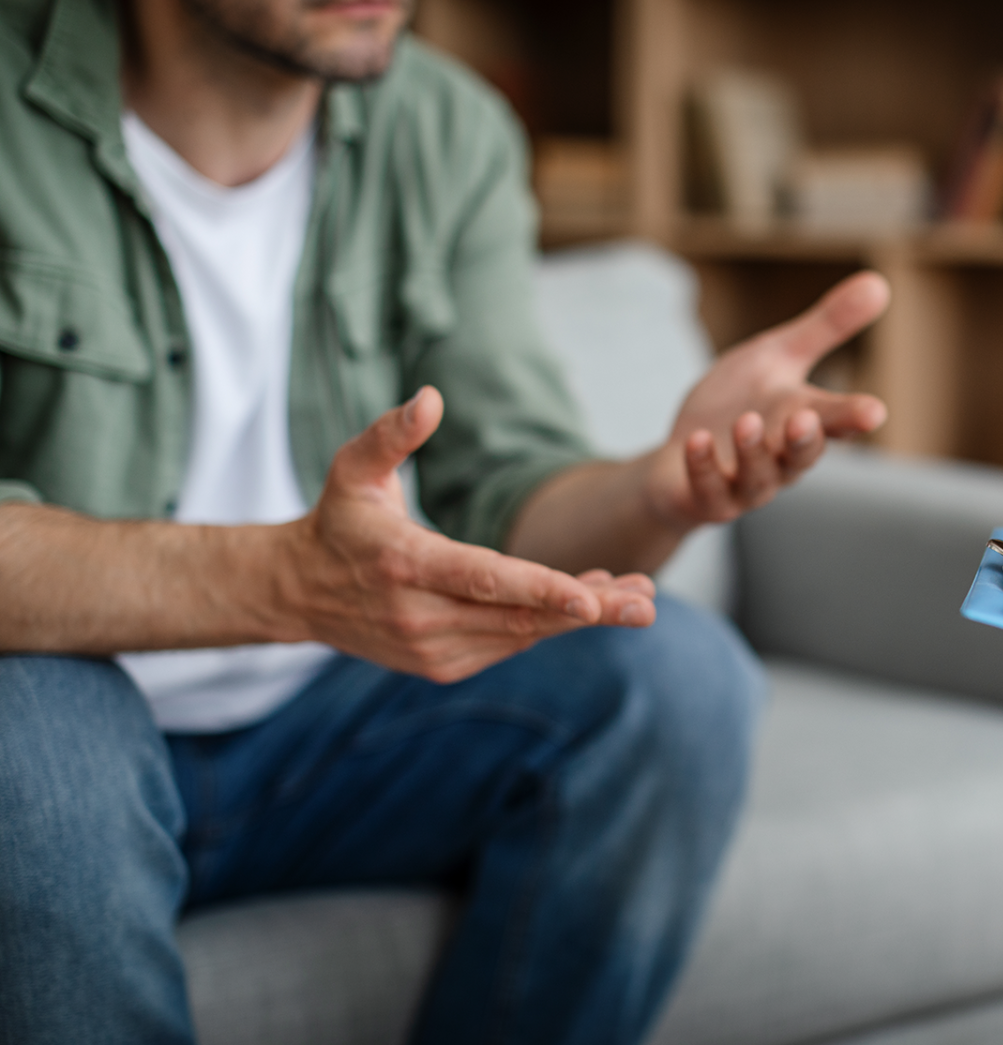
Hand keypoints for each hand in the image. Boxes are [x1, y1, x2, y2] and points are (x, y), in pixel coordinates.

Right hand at [278, 387, 655, 682]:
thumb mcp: (353, 470)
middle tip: (645, 601)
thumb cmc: (338, 520)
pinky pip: (508, 643)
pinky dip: (548, 625)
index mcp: (405, 565)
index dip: (542, 589)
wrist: (297, 592)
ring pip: (521, 635)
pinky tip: (589, 602)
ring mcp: (431, 650)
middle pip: (518, 616)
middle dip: (588, 610)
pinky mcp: (441, 666)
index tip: (593, 599)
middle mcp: (419, 616)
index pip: (484, 579)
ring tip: (637, 597)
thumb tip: (431, 396)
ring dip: (579, 618)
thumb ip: (391, 434)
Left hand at [643, 270, 889, 528]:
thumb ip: (827, 326)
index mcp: (803, 421)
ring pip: (759, 477)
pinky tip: (697, 440)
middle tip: (808, 418)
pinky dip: (703, 466)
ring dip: (754, 451)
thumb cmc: (739, 402)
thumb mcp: (779, 355)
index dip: (854, 418)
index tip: (873, 412)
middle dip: (806, 440)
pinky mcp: (708, 497)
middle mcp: (781, 458)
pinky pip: (708, 488)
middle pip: (802, 455)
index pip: (836, 421)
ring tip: (748, 422)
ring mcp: (746, 484)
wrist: (684, 452)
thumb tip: (879, 282)